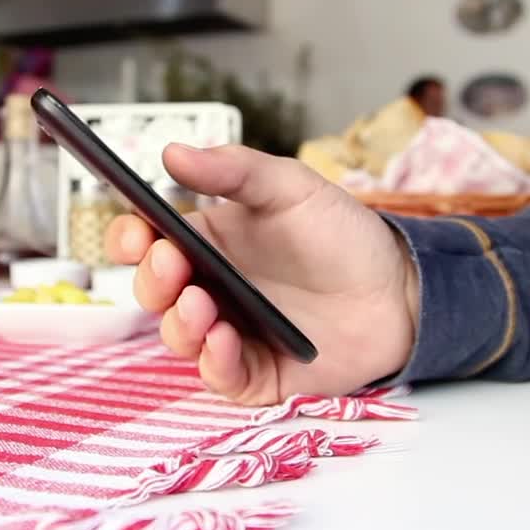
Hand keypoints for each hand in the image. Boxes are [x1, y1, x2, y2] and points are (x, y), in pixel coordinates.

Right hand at [106, 144, 419, 405]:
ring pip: (179, 336)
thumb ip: (233, 170)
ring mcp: (229, 332)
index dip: (129, 239)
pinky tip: (225, 340)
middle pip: (155, 292)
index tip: (133, 235)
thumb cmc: (343, 236)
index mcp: (208, 241)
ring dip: (179, 323)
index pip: (149, 241)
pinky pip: (219, 376)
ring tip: (202, 305)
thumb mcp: (291, 188)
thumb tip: (171, 153)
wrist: (400, 290)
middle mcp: (211, 288)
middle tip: (172, 267)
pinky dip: (214, 362)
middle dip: (153, 281)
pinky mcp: (255, 373)